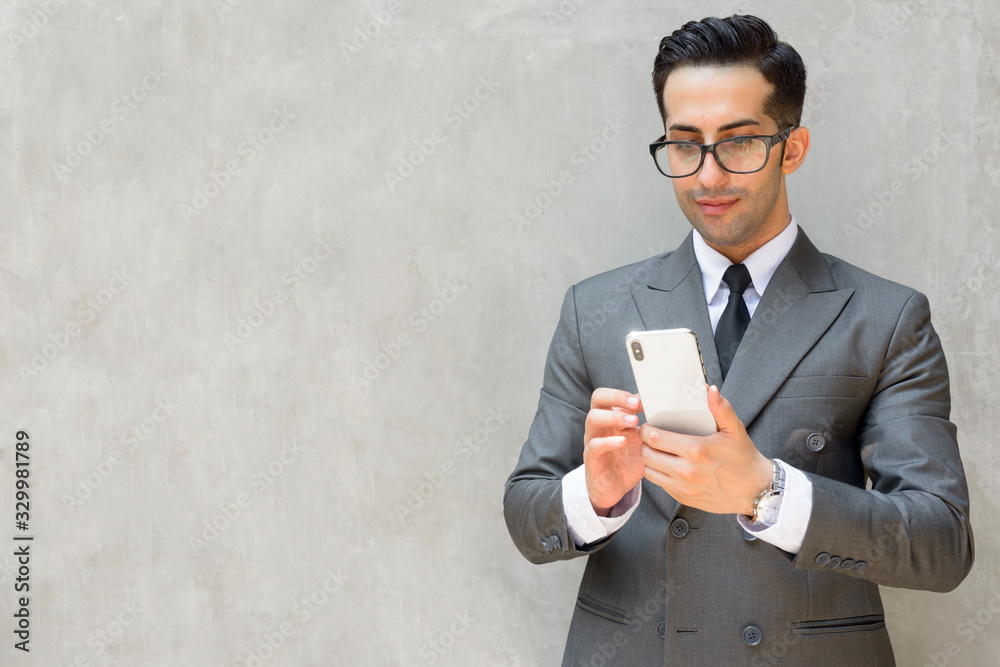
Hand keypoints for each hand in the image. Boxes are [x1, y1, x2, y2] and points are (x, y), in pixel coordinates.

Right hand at [583, 388, 644, 514]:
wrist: (615, 489)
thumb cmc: (630, 461)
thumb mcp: (643, 442)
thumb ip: (652, 428)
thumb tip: (672, 413)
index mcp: (613, 417)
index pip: (613, 394)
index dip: (629, 394)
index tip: (647, 400)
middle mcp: (601, 424)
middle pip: (598, 398)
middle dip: (617, 396)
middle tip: (636, 403)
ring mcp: (593, 439)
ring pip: (592, 418)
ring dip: (613, 416)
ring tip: (633, 421)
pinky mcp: (591, 458)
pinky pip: (593, 446)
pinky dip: (606, 442)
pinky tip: (622, 442)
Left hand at [639, 385, 771, 514]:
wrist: (755, 490)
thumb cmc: (743, 458)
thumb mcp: (735, 430)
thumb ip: (721, 408)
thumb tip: (710, 389)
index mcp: (696, 450)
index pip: (653, 437)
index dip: (646, 429)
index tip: (650, 425)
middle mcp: (686, 471)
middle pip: (646, 454)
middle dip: (645, 443)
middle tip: (652, 437)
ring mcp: (684, 487)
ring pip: (649, 471)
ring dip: (649, 460)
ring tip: (657, 451)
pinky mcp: (683, 498)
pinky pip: (660, 484)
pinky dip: (659, 474)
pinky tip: (668, 465)